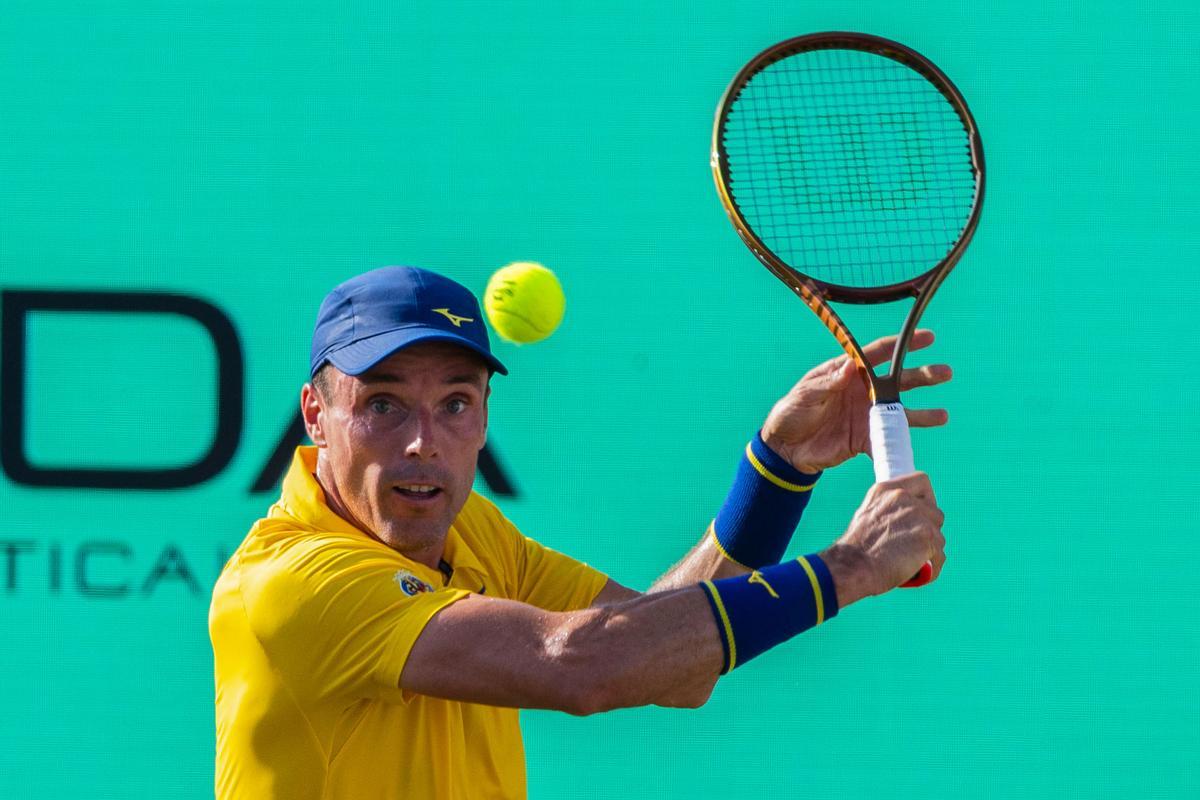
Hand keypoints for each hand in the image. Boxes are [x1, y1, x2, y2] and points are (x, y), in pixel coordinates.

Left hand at [760, 330, 951, 472]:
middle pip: (898, 380)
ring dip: (922, 413)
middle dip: (923, 376)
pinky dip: (902, 444)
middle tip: (946, 373)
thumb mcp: (805, 394)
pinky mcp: (865, 440)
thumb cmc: (791, 412)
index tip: (927, 337)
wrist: (785, 448)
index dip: (903, 345)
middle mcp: (862, 392)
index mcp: (847, 373)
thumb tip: (850, 366)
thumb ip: (828, 382)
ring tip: (943, 415)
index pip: (878, 354)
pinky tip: (915, 449)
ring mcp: (866, 416)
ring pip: (900, 412)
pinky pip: (888, 441)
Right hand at [820, 472, 945, 605]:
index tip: (922, 515)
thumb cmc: (856, 549)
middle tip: (913, 547)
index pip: (921, 481)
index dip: (927, 499)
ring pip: (939, 537)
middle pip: (935, 513)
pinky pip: (939, 556)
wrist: (852, 566)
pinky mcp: (928, 538)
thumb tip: (905, 521)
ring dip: (929, 552)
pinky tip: (915, 574)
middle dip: (929, 531)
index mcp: (887, 490)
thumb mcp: (867, 515)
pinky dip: (931, 569)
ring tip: (910, 564)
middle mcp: (904, 498)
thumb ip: (889, 510)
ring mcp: (918, 517)